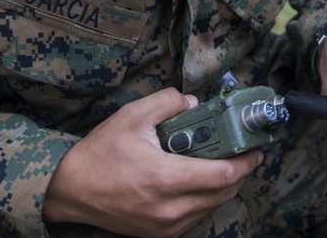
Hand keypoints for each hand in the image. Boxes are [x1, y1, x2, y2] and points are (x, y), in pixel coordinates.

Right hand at [42, 87, 262, 237]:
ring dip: (221, 187)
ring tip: (218, 165)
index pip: (224, 175)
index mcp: (167, 178)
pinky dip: (203, 200)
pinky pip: (194, 218)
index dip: (245, 161)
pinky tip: (195, 182)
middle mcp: (170, 208)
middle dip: (238, 173)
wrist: (71, 190)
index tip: (255, 149)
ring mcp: (165, 225)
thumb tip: (193, 102)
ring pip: (211, 207)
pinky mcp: (158, 235)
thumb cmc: (100, 153)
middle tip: (240, 154)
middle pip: (224, 193)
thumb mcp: (132, 116)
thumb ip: (168, 102)